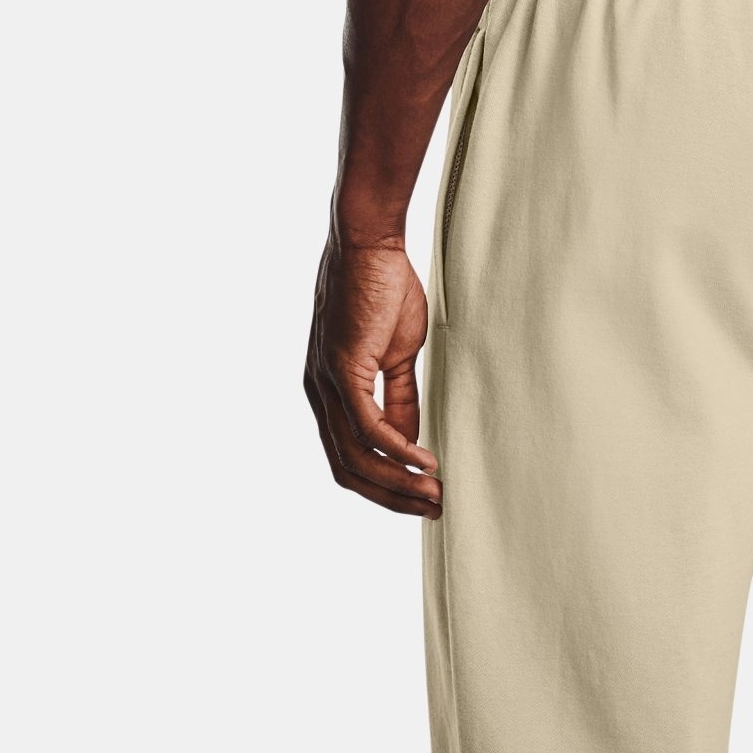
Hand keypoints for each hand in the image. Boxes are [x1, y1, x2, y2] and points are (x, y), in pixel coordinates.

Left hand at [304, 238, 440, 517]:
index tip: (422, 501)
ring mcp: (326, 383)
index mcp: (329, 394)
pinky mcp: (341, 367)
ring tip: (434, 494)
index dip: (385, 488)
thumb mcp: (396, 357)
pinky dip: (396, 449)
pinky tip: (424, 461)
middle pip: (348, 470)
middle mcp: (319, 395)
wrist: (368, 242)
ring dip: (397, 481)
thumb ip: (400, 401)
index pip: (349, 460)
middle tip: (432, 510)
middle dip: (392, 497)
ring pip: (355, 455)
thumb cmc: (384, 290)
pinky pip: (367, 425)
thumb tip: (412, 444)